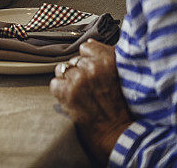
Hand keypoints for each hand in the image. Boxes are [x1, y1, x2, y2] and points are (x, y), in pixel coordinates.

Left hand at [50, 40, 132, 163]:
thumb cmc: (121, 106)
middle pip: (74, 61)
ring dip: (68, 81)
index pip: (86, 48)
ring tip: (82, 95)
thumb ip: (106, 56)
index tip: (94, 73)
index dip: (88, 61)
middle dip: (79, 72)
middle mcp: (93, 67)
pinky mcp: (66, 92)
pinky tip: (73, 100)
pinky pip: (55, 83)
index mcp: (108, 60)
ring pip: (62, 70)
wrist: (116, 133)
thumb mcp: (121, 76)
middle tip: (90, 89)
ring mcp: (78, 79)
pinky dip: (60, 92)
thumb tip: (89, 43)